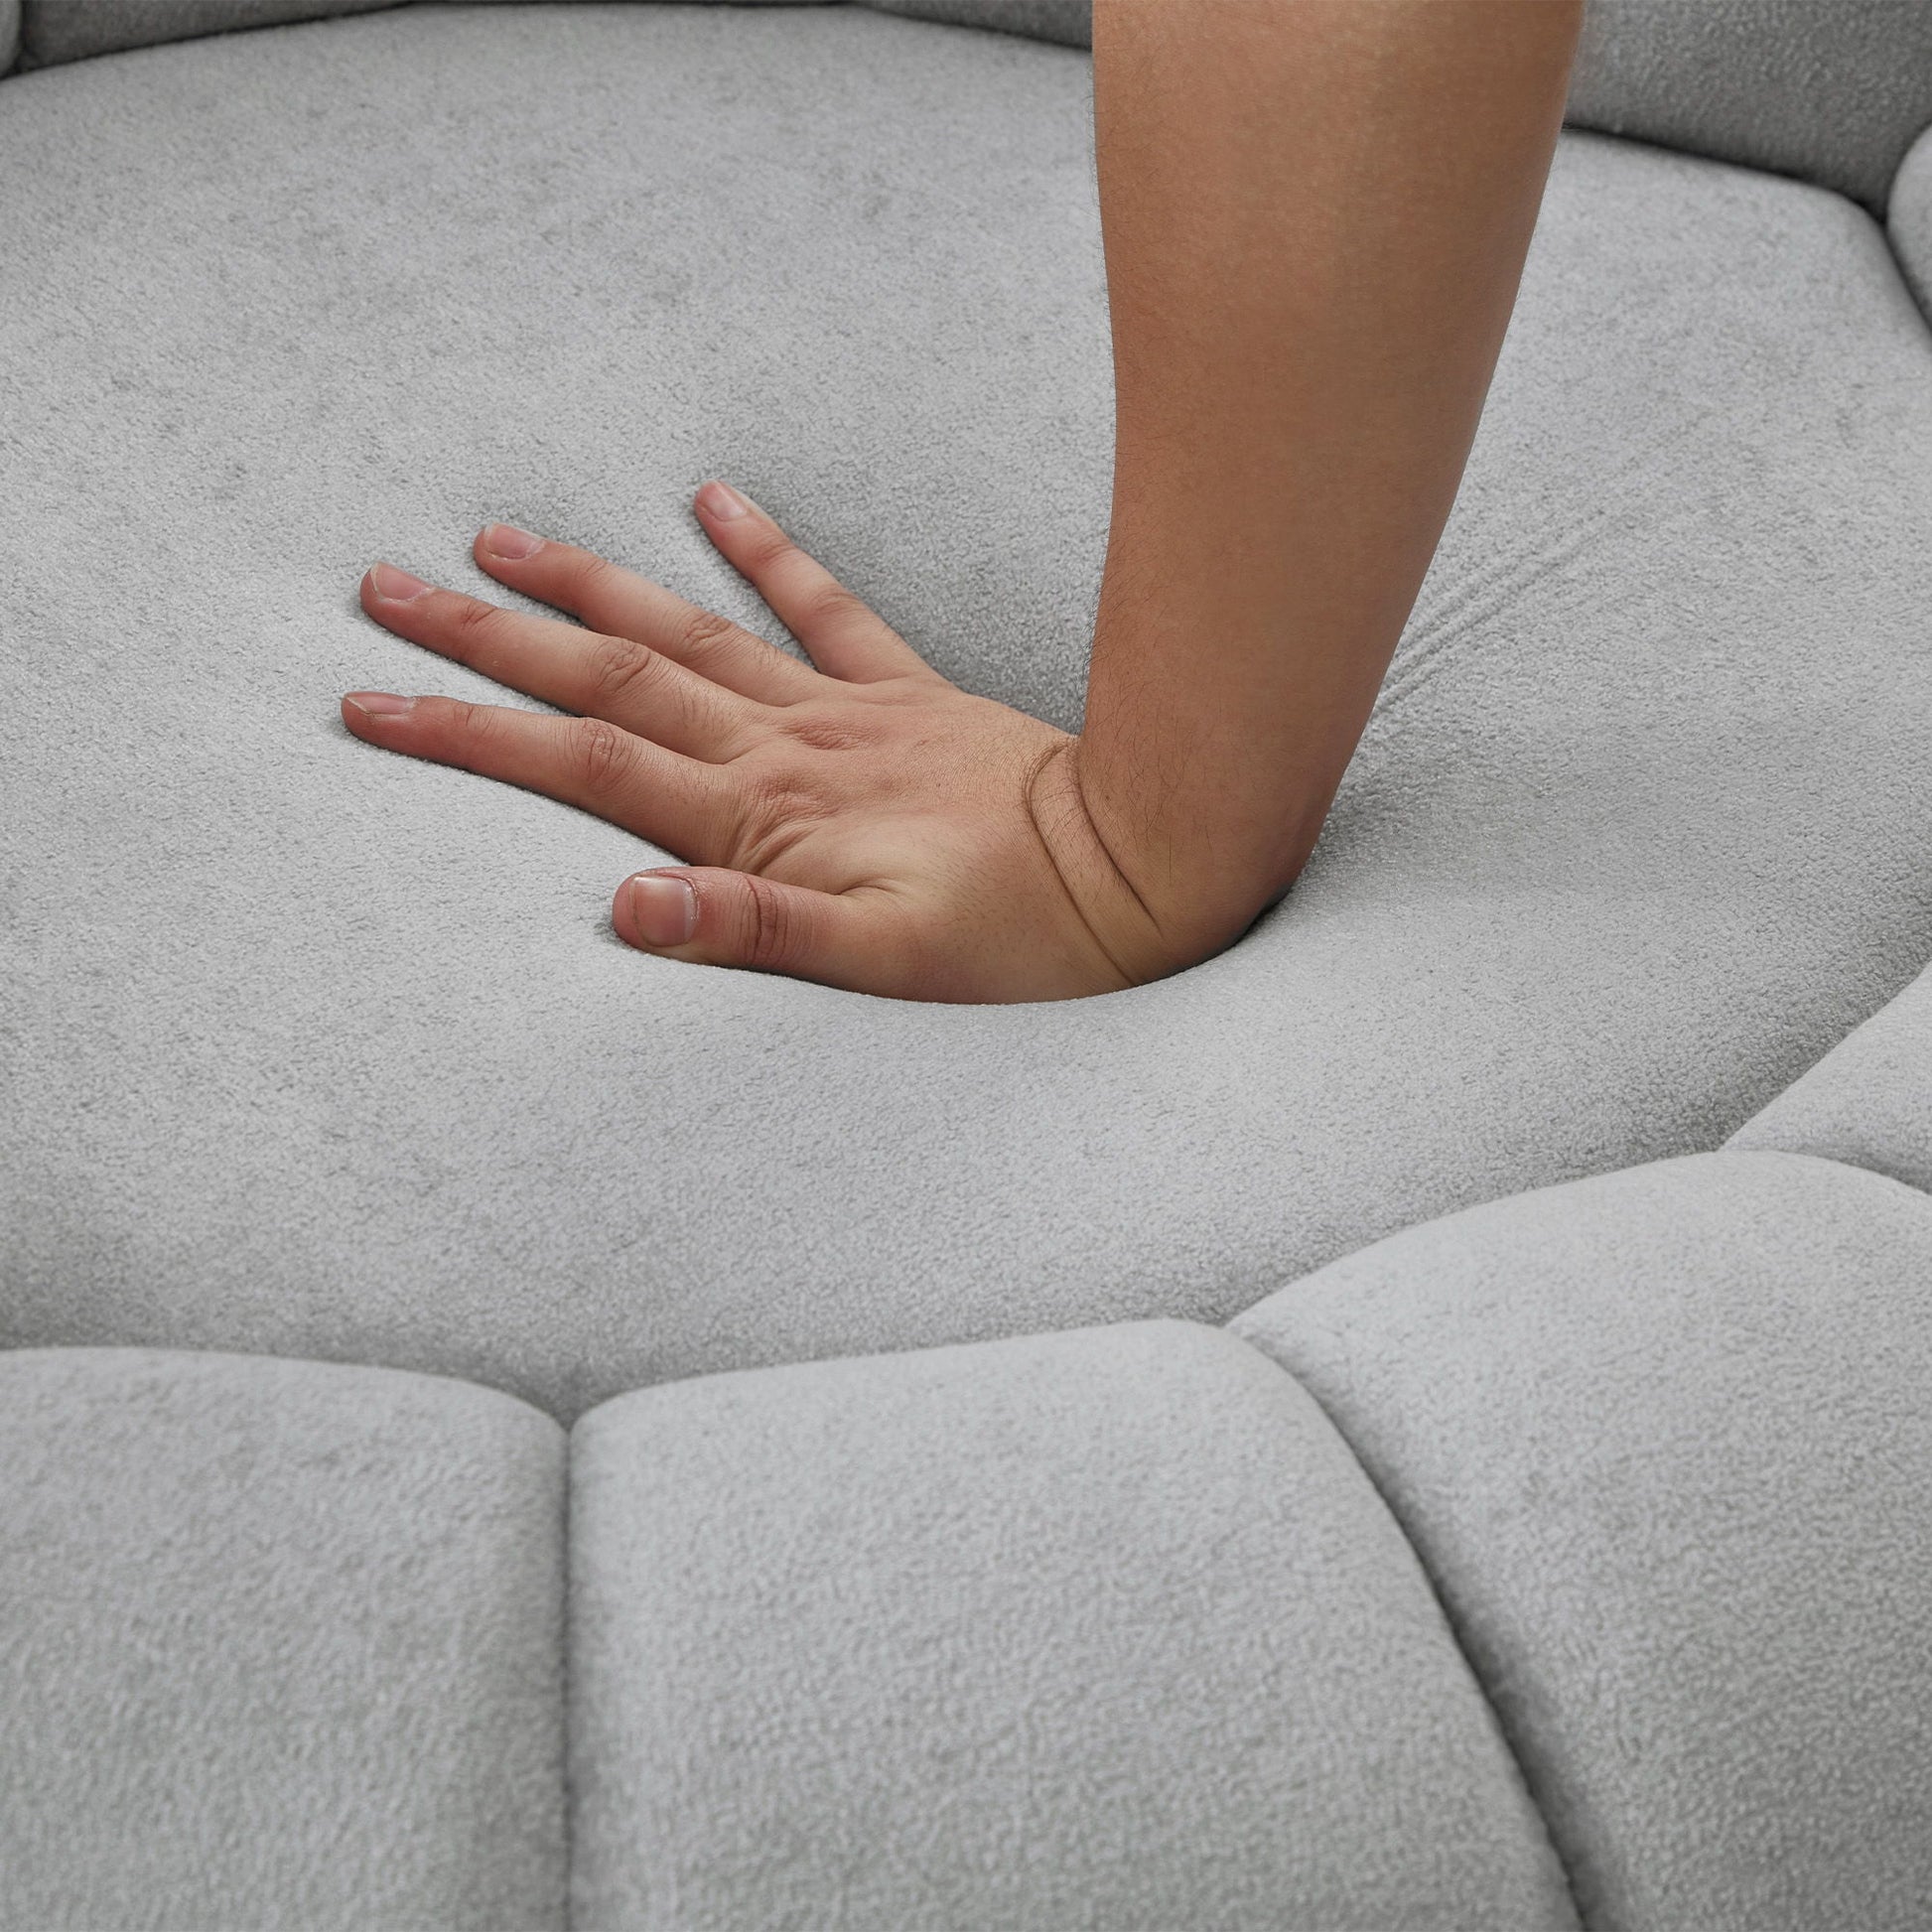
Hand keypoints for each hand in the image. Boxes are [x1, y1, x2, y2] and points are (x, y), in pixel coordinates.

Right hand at [340, 481, 1199, 1002]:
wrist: (1135, 873)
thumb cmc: (1011, 939)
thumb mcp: (875, 964)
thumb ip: (751, 929)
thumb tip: (625, 908)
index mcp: (759, 816)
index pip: (583, 767)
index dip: (471, 736)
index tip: (372, 706)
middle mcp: (782, 748)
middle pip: (609, 680)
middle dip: (491, 639)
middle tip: (386, 587)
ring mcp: (840, 712)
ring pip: (689, 633)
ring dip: (590, 589)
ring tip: (500, 538)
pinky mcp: (901, 696)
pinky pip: (825, 607)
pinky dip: (767, 553)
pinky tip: (715, 500)